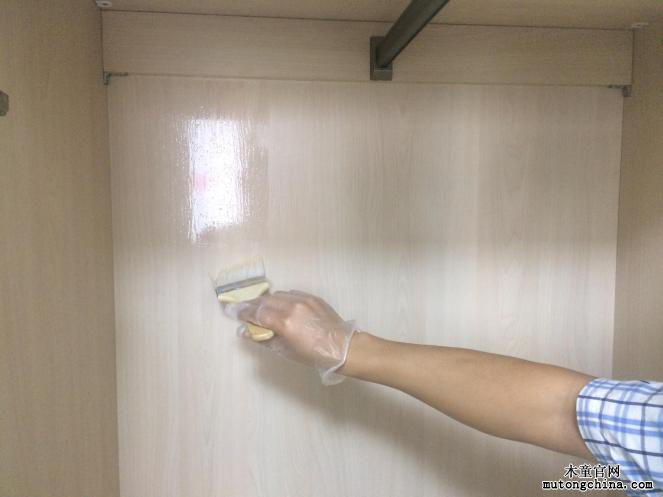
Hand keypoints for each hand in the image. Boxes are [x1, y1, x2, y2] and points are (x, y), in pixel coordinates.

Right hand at [223, 290, 355, 384]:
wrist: (343, 347)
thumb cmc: (314, 355)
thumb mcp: (285, 351)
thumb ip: (263, 339)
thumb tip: (244, 331)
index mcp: (284, 322)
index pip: (257, 312)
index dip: (243, 312)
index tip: (232, 311)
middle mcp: (292, 306)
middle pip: (265, 300)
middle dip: (252, 305)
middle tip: (243, 309)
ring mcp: (303, 299)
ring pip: (277, 295)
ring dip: (267, 301)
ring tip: (262, 309)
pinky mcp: (312, 297)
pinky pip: (291, 294)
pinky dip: (282, 299)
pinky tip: (281, 307)